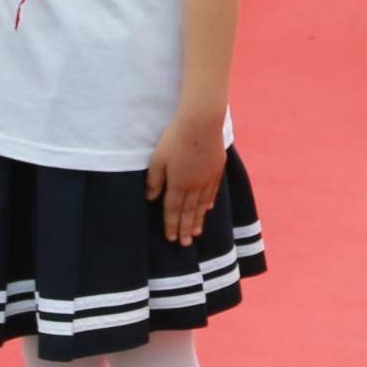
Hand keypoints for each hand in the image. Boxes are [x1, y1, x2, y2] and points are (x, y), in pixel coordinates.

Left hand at [145, 108, 224, 241]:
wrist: (201, 122)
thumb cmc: (175, 138)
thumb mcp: (157, 158)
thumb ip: (154, 180)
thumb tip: (150, 198)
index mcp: (178, 183)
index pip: (173, 209)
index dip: (171, 225)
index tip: (171, 238)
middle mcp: (194, 185)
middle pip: (189, 211)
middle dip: (186, 229)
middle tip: (185, 244)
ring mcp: (207, 178)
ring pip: (202, 204)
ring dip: (198, 220)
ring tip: (196, 233)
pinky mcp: (216, 169)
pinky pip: (212, 191)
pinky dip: (209, 202)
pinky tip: (208, 209)